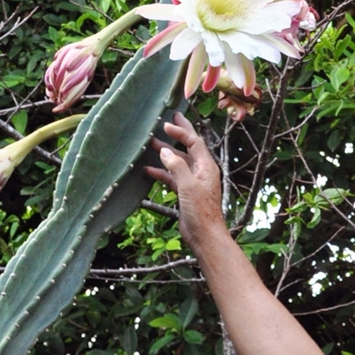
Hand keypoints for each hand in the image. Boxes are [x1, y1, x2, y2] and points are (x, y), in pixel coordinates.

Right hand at [146, 113, 224, 250]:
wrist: (204, 235)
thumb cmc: (200, 211)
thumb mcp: (188, 185)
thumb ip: (176, 166)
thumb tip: (164, 151)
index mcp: (207, 166)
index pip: (194, 142)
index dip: (181, 131)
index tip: (166, 124)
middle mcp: (201, 171)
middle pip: (189, 147)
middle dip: (179, 133)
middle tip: (169, 119)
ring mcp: (193, 182)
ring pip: (178, 162)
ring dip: (165, 154)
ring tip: (150, 143)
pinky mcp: (185, 192)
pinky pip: (172, 177)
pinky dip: (162, 172)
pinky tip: (148, 169)